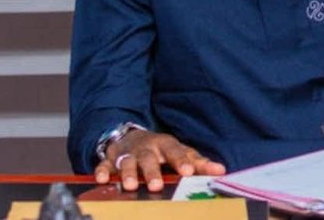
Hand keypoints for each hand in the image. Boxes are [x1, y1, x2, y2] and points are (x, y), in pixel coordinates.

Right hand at [93, 128, 226, 190]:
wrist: (131, 137)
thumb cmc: (161, 149)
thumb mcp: (179, 151)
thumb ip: (198, 162)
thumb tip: (221, 170)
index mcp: (165, 145)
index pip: (175, 151)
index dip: (182, 161)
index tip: (188, 171)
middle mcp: (146, 149)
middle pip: (149, 159)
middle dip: (153, 171)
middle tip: (157, 185)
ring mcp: (127, 154)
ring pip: (127, 163)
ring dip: (128, 173)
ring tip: (131, 186)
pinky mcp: (110, 160)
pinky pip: (104, 165)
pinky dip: (102, 171)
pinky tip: (102, 179)